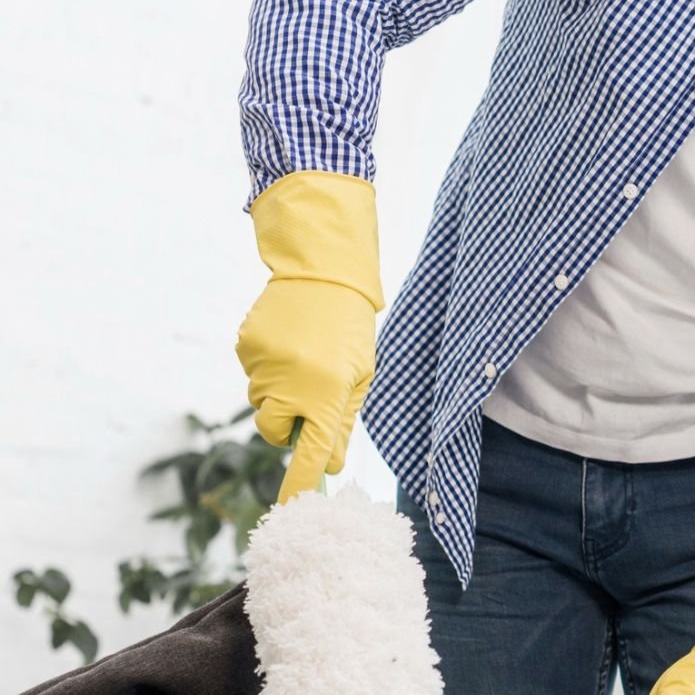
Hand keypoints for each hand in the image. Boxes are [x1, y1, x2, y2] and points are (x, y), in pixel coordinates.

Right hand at [234, 171, 383, 504]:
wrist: (324, 274)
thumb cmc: (351, 329)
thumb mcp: (359, 375)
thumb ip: (342, 422)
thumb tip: (332, 466)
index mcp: (328, 392)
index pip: (312, 451)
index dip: (302, 482)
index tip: (293, 510)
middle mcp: (291, 383)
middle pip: (273, 431)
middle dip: (285, 424)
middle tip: (309, 394)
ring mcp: (264, 365)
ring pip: (260, 401)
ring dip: (279, 391)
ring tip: (303, 356)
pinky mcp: (245, 347)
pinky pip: (252, 372)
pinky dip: (267, 366)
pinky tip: (286, 341)